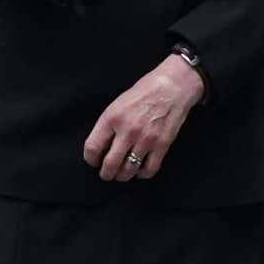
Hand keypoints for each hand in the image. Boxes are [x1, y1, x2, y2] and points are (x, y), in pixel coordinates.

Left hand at [84, 54, 204, 180]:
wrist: (173, 87)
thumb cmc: (145, 92)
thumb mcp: (118, 103)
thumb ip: (109, 124)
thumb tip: (102, 145)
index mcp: (112, 118)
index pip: (93, 147)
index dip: (90, 159)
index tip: (93, 161)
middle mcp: (127, 131)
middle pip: (110, 164)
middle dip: (106, 173)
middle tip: (106, 174)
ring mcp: (146, 139)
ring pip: (129, 170)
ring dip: (123, 176)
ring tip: (122, 175)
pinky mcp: (162, 145)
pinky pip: (149, 169)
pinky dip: (143, 174)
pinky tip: (140, 171)